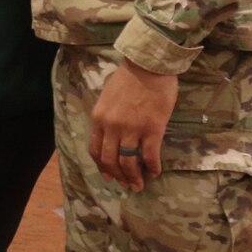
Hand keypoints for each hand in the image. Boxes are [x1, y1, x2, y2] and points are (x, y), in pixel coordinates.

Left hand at [89, 60, 177, 190]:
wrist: (148, 66)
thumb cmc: (128, 79)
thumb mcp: (107, 99)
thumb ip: (107, 118)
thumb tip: (111, 136)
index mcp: (98, 119)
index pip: (95, 150)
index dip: (102, 166)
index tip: (109, 176)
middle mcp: (112, 127)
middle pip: (110, 160)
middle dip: (118, 176)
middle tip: (127, 185)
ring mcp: (131, 129)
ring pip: (128, 162)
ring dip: (134, 177)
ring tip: (140, 185)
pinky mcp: (152, 130)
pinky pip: (149, 156)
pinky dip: (152, 167)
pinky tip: (156, 172)